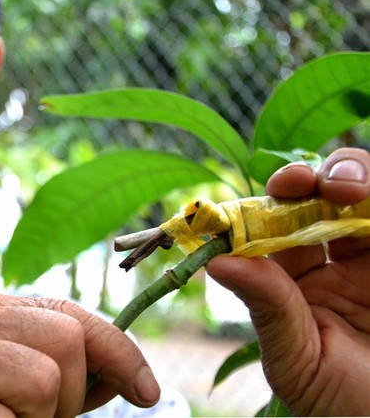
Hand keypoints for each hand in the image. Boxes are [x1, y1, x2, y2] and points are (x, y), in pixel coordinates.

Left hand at [207, 148, 369, 415]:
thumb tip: (214, 261)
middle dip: (308, 180)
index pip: (274, 229)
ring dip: (349, 175)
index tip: (263, 193)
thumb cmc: (343, 407)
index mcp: (296, 284)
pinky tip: (368, 202)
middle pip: (320, 199)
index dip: (266, 204)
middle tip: (299, 182)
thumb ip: (267, 307)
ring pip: (362, 196)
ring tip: (343, 186)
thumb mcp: (297, 361)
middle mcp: (338, 265)